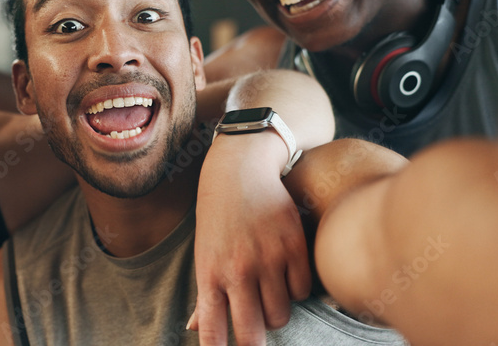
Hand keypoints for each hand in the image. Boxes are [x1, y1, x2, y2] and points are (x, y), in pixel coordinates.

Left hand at [192, 131, 310, 345]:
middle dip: (255, 342)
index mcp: (210, 275)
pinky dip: (297, 289)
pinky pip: (302, 290)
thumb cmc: (218, 217)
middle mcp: (237, 271)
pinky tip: (287, 274)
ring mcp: (267, 259)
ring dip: (277, 312)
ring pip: (281, 315)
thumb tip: (195, 330)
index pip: (213, 333)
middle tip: (256, 336)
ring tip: (270, 295)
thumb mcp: (204, 253)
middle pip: (253, 334)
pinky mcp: (293, 246)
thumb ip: (205, 295)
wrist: (239, 169)